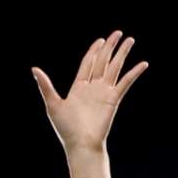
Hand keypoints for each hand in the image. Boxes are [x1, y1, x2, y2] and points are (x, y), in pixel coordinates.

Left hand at [33, 33, 146, 177]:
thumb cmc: (66, 129)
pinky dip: (134, 73)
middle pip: (103, 62)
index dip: (94, 50)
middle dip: (110, 47)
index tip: (101, 40)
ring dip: (122, 54)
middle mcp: (92, 88)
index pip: (88, 63)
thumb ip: (45, 86)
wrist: (81, 144)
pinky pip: (125, 83)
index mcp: (78, 87)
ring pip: (115, 68)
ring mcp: (104, 93)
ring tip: (130, 40)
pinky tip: (143, 64)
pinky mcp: (113, 100)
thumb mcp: (52, 104)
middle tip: (118, 33)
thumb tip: (34, 69)